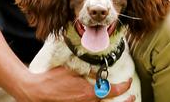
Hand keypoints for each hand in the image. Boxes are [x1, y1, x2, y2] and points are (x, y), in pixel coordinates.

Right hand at [16, 66, 134, 101]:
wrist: (37, 93)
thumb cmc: (51, 81)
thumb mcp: (68, 70)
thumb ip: (82, 71)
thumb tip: (91, 70)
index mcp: (88, 93)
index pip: (112, 91)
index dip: (123, 87)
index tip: (128, 82)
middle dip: (125, 101)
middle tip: (132, 96)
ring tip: (122, 100)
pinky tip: (98, 99)